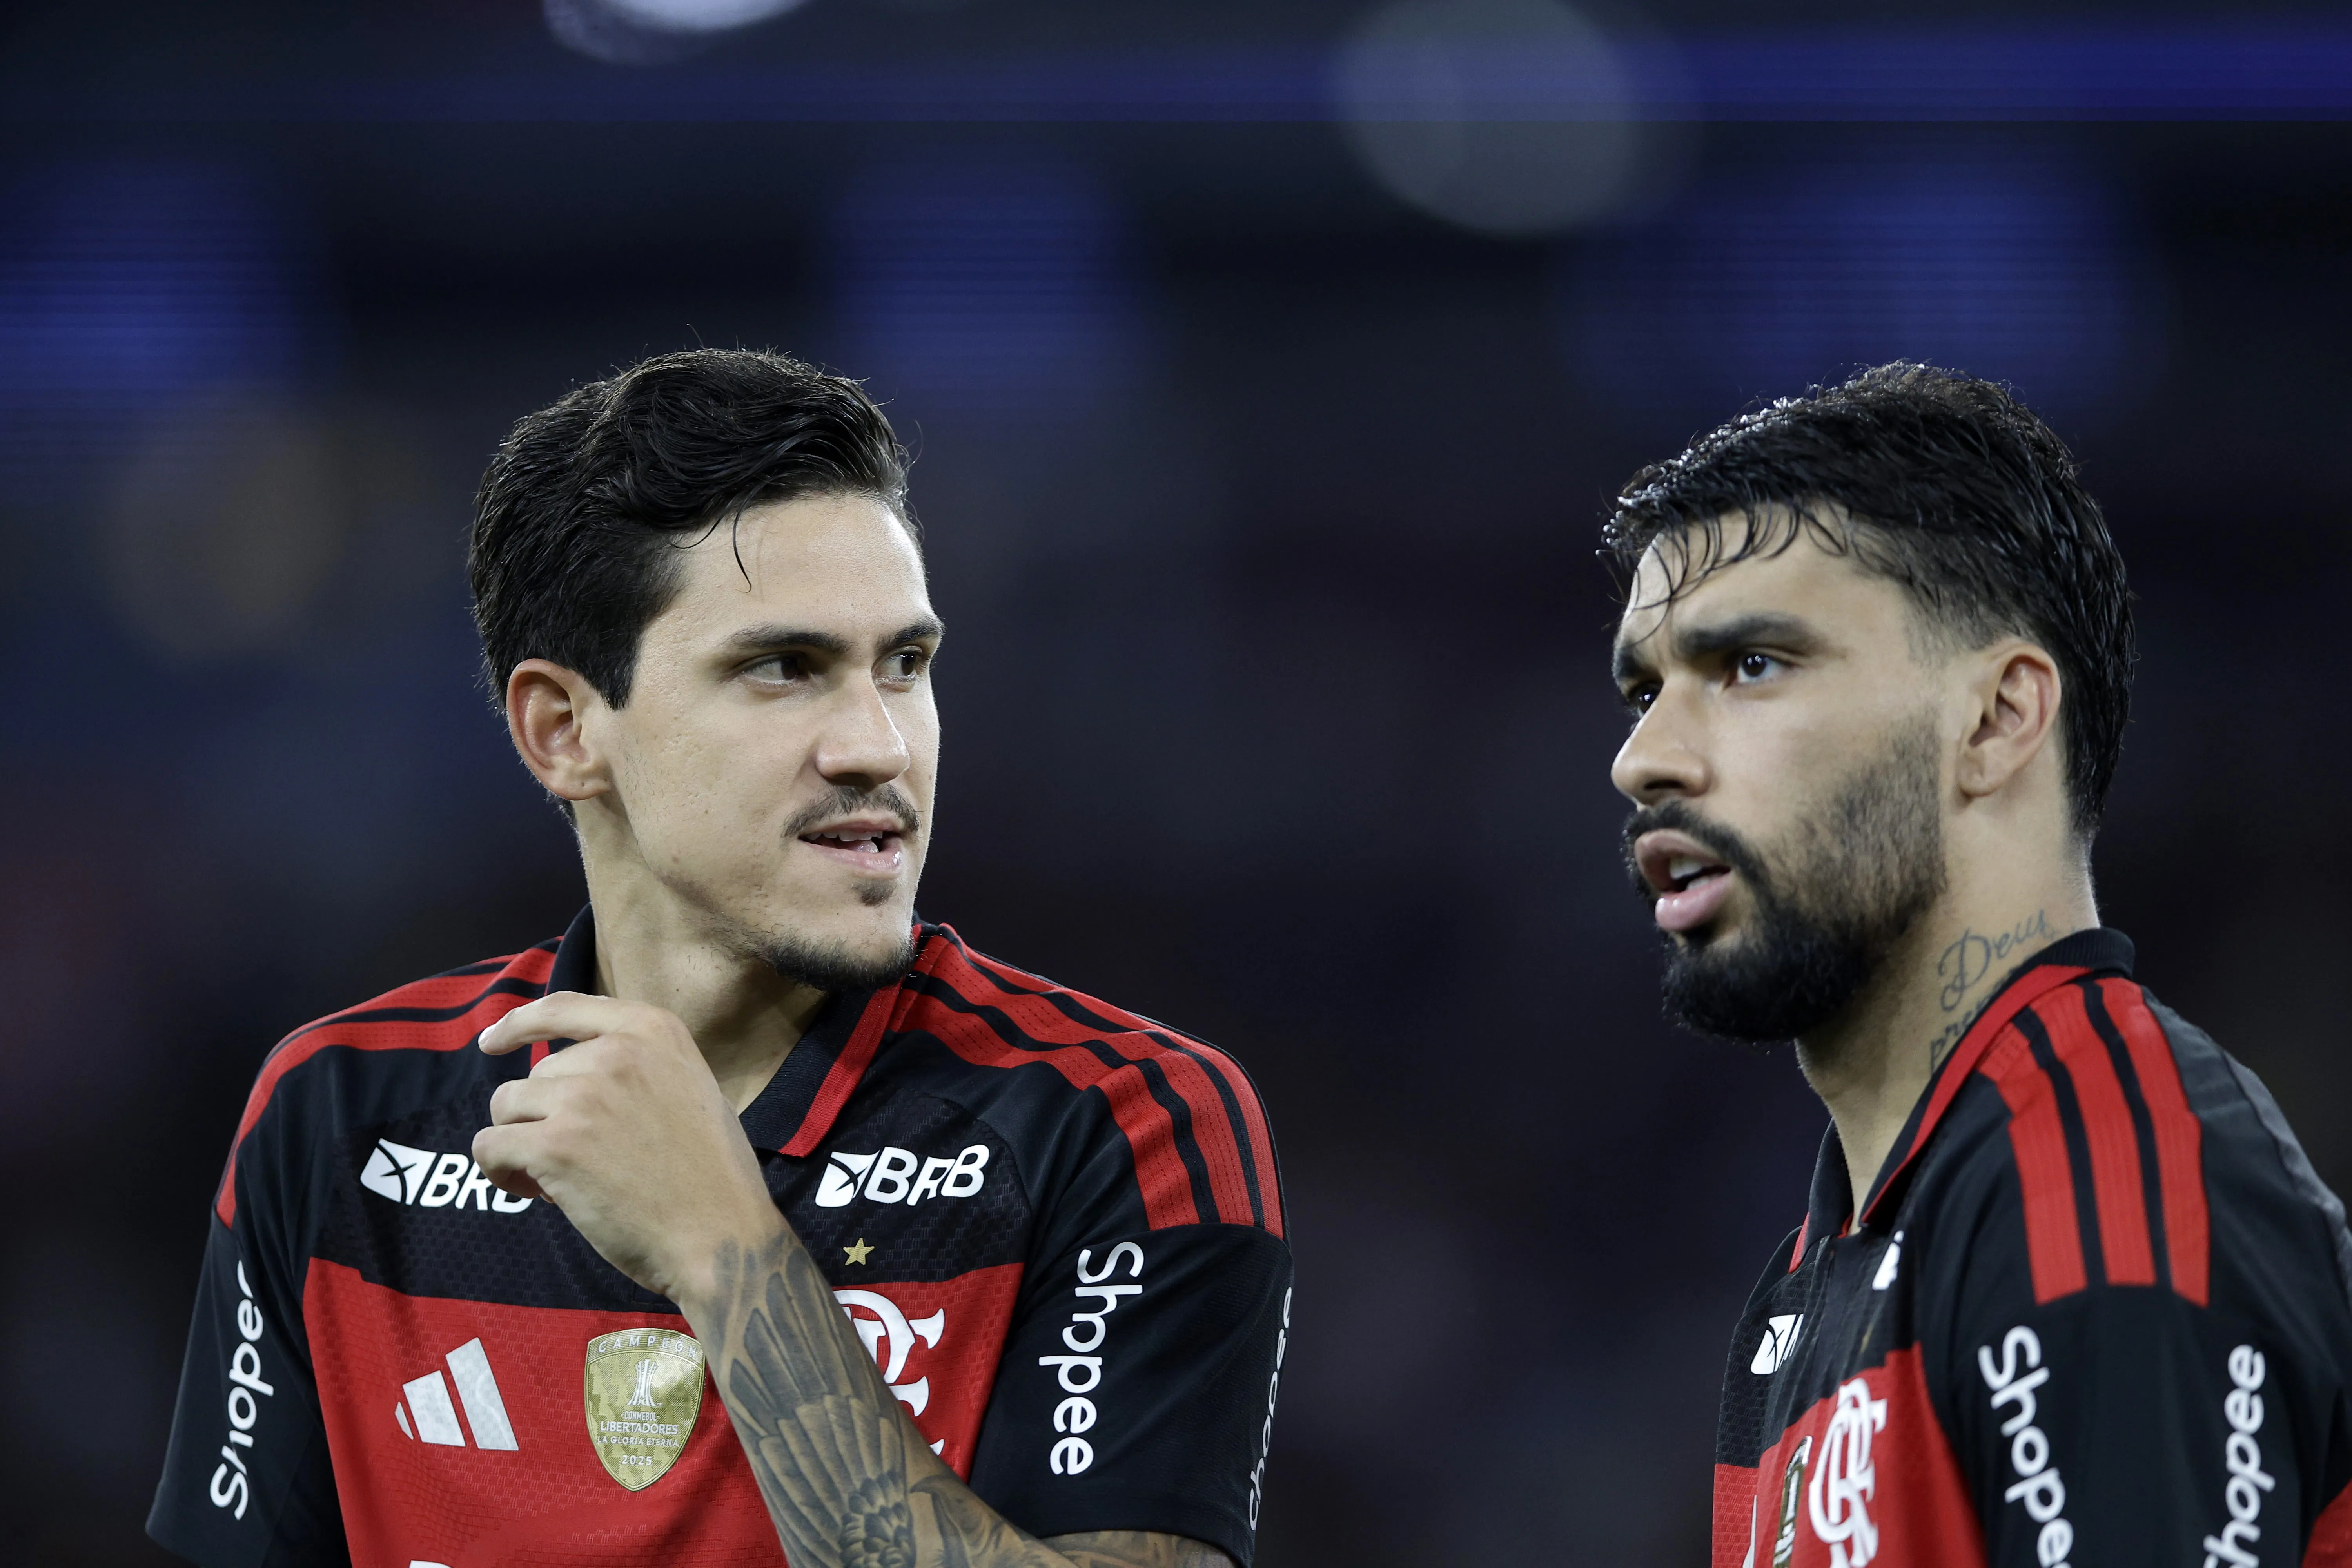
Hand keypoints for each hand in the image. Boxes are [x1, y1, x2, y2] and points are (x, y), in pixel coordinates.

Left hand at [474, 992, 781, 1304]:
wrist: (721, 1234)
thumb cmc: (710, 1174)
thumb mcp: (690, 1088)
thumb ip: (639, 1066)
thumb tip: (571, 1074)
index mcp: (654, 1030)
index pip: (564, 1007)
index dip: (519, 1023)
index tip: (492, 1042)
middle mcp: (616, 1052)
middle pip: (536, 1071)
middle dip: (544, 1115)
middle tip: (581, 1160)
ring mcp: (583, 1096)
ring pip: (507, 1107)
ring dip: (521, 1142)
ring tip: (558, 1179)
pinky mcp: (555, 1146)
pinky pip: (490, 1146)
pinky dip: (500, 1170)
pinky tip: (536, 1192)